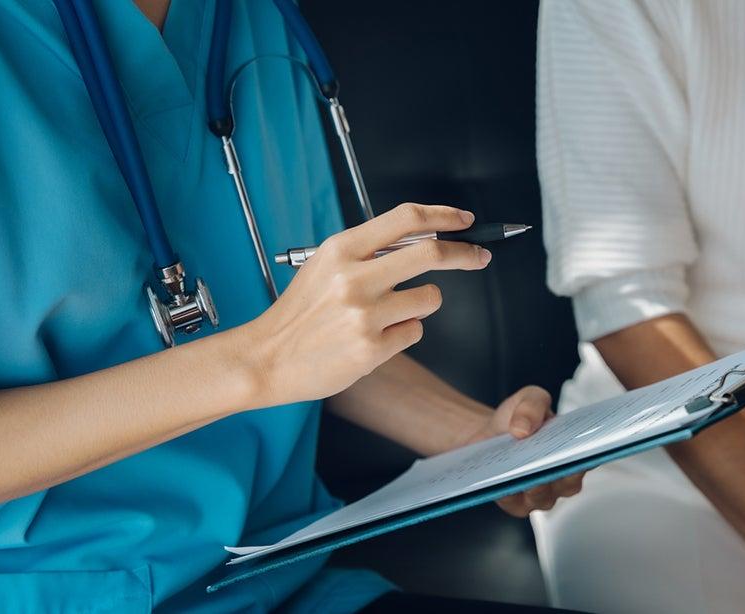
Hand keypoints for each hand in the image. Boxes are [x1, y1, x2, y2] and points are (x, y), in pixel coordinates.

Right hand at [246, 203, 490, 405]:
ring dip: (422, 304)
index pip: (407, 218)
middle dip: (465, 253)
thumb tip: (425, 239)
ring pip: (429, 299)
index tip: (464, 221)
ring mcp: (364, 315)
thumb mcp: (324, 266)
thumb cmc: (299, 314)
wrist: (266, 359)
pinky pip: (414, 331)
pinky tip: (374, 337)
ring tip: (389, 314)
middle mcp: (354, 278)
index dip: (444, 216)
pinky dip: (403, 333)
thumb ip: (368, 251)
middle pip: (432, 253)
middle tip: (478, 257)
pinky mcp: (371, 348)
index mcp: (341, 250)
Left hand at [455, 386, 585, 517]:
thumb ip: (532, 405)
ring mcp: (541, 493)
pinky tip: (502, 482)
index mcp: (572, 450)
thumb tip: (522, 429)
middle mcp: (562, 477)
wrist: (487, 435)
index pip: (590, 457)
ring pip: (544, 497)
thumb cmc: (516, 420)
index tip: (581, 449)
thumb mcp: (528, 399)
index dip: (589, 455)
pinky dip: (509, 494)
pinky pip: (517, 504)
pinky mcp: (517, 504)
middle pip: (570, 483)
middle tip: (550, 461)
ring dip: (534, 486)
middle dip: (560, 474)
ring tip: (522, 471)